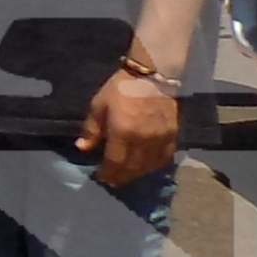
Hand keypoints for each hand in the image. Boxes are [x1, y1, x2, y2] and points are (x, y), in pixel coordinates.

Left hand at [75, 69, 178, 186]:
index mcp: (123, 132)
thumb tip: (82, 148)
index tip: (101, 178)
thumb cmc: (122, 89)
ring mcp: (160, 139)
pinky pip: (164, 158)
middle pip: (132, 168)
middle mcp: (143, 140)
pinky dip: (153, 166)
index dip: (108, 173)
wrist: (153, 75)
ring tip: (127, 176)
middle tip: (113, 181)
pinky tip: (146, 166)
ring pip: (149, 166)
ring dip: (136, 174)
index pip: (115, 162)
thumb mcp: (99, 105)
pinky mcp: (173, 136)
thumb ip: (92, 130)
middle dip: (121, 177)